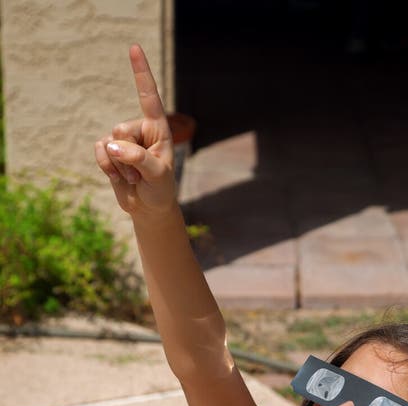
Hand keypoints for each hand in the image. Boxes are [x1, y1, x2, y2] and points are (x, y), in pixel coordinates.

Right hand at [94, 44, 176, 217]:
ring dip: (119, 166)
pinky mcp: (108, 151)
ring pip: (109, 143)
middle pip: (121, 130)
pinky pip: (99, 152)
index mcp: (158, 128)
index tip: (134, 47)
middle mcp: (140, 129)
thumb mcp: (157, 176)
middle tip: (142, 175)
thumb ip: (138, 158)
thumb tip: (111, 144)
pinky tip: (120, 178)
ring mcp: (122, 139)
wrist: (149, 208)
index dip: (141, 73)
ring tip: (134, 178)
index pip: (149, 97)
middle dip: (128, 157)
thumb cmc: (160, 190)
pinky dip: (106, 168)